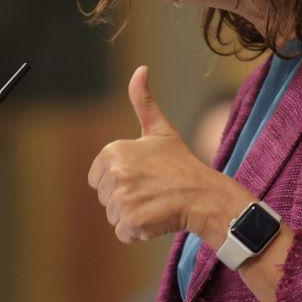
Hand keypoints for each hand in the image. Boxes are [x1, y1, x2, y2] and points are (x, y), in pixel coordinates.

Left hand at [87, 65, 223, 242]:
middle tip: (153, 190)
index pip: (97, 178)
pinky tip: (157, 218)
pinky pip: (124, 232)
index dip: (120, 181)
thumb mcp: (160, 130)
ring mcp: (122, 199)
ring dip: (133, 215)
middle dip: (126, 198)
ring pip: (114, 216)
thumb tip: (140, 68)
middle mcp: (114, 174)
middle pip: (105, 198)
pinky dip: (139, 231)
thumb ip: (143, 101)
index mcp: (113, 152)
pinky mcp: (131, 222)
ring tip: (156, 203)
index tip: (143, 176)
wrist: (205, 195)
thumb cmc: (181, 164)